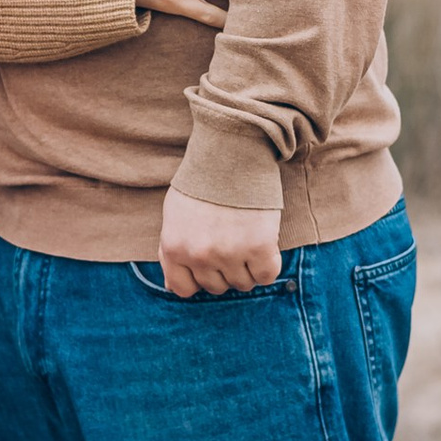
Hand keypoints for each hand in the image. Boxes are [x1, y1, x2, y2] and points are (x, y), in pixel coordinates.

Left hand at [159, 188, 281, 296]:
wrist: (232, 151)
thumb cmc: (204, 182)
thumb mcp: (175, 215)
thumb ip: (173, 251)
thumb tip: (172, 287)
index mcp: (173, 247)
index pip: (183, 288)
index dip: (199, 278)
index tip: (209, 263)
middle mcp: (198, 254)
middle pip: (217, 287)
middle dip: (225, 270)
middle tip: (232, 244)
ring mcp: (228, 253)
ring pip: (243, 284)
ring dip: (248, 268)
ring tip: (248, 240)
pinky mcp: (258, 247)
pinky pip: (266, 275)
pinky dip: (268, 265)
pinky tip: (265, 245)